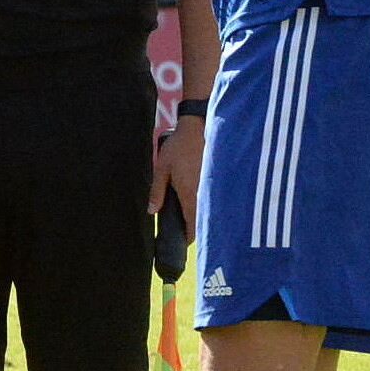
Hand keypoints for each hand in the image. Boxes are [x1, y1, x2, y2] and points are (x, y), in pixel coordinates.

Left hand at [150, 115, 201, 235]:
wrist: (198, 128)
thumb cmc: (179, 147)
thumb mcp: (161, 169)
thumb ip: (157, 191)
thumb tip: (152, 211)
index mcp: (190, 194)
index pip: (193, 225)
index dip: (188, 237)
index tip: (181, 242)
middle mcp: (204, 193)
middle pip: (203, 220)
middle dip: (196, 228)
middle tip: (184, 230)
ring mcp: (212, 186)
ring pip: (209, 209)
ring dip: (202, 215)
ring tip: (190, 216)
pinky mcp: (217, 178)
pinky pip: (213, 197)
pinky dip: (207, 202)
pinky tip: (199, 199)